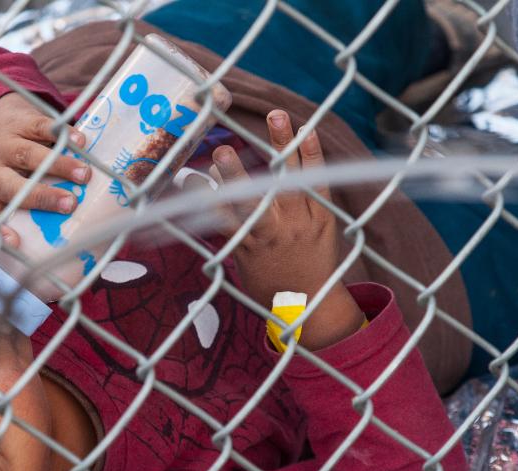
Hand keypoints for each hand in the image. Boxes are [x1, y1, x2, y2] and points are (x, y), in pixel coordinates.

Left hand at [0, 93, 90, 245]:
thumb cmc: (15, 172)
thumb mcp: (14, 196)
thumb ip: (35, 218)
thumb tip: (81, 248)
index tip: (15, 242)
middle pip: (13, 186)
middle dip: (42, 196)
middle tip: (71, 204)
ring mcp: (8, 144)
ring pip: (28, 155)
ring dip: (59, 164)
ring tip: (85, 174)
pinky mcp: (23, 122)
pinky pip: (41, 126)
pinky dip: (62, 135)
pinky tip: (81, 141)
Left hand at [210, 110, 364, 349]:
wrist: (307, 308)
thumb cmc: (312, 263)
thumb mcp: (322, 231)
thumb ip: (306, 200)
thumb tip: (281, 161)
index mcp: (321, 217)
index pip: (318, 176)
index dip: (311, 149)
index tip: (305, 123)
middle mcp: (298, 224)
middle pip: (289, 179)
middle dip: (284, 146)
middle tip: (276, 114)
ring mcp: (272, 238)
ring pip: (254, 203)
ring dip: (236, 176)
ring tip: (222, 152)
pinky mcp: (248, 251)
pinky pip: (227, 224)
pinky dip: (211, 202)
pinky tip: (195, 183)